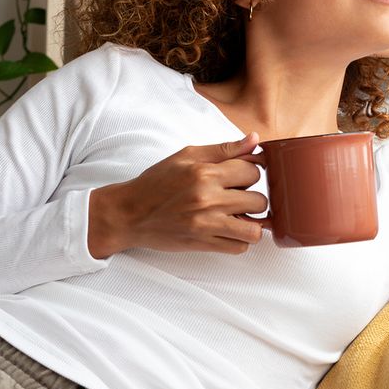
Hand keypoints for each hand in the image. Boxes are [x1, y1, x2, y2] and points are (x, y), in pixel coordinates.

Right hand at [88, 133, 269, 257]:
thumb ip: (223, 149)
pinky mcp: (203, 244)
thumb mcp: (187, 156)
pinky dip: (238, 240)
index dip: (249, 173)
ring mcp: (206, 224)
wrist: (130, 213)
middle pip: (259, 200)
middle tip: (237, 197)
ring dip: (251, 223)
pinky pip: (239, 248)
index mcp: (205, 173)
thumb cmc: (157, 183)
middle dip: (252, 198)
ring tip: (239, 217)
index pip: (253, 171)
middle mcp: (208, 199)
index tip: (240, 177)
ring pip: (254, 230)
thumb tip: (255, 140)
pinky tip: (227, 230)